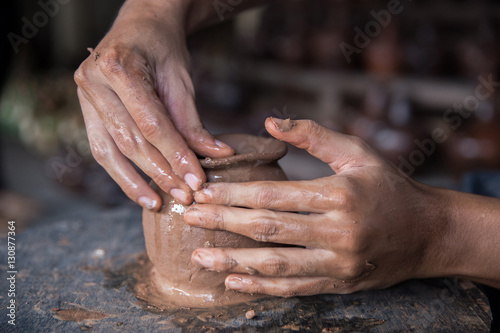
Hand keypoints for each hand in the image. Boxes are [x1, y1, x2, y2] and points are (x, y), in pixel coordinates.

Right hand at [74, 1, 233, 209]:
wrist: (139, 25)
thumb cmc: (163, 48)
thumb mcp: (182, 80)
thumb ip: (192, 122)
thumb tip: (217, 156)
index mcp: (120, 67)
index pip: (152, 124)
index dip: (175, 155)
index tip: (196, 181)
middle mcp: (94, 82)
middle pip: (130, 140)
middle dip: (160, 172)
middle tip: (185, 195)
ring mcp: (84, 95)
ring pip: (110, 150)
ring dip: (137, 181)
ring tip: (160, 203)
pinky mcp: (84, 109)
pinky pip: (101, 148)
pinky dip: (121, 173)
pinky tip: (140, 191)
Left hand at [184, 118, 447, 296]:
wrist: (427, 233)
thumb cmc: (388, 186)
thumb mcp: (357, 152)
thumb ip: (313, 136)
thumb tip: (269, 123)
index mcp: (339, 194)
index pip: (274, 195)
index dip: (234, 194)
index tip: (203, 190)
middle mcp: (338, 232)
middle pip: (268, 229)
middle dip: (223, 223)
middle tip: (189, 217)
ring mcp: (339, 263)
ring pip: (276, 265)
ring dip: (233, 261)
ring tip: (198, 256)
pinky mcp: (340, 284)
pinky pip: (294, 288)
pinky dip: (261, 287)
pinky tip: (232, 281)